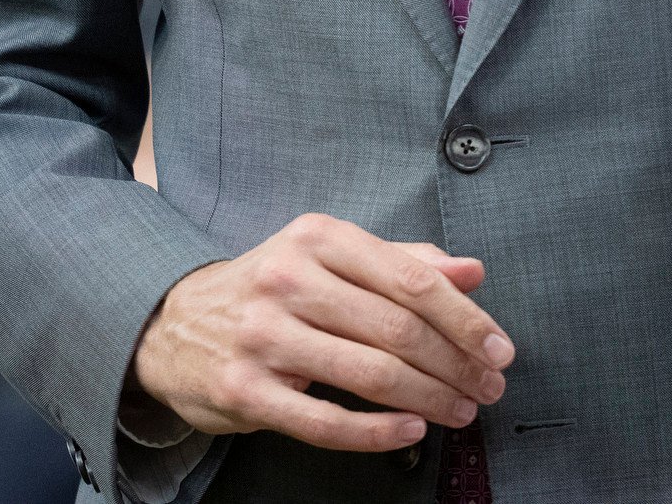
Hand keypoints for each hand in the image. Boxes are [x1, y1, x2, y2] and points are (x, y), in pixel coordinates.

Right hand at [126, 213, 514, 453]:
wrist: (171, 324)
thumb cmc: (270, 289)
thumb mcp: (329, 257)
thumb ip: (402, 261)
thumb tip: (472, 270)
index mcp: (317, 238)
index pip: (411, 278)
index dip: (465, 317)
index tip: (499, 346)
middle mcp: (287, 280)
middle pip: (397, 328)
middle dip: (456, 364)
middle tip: (490, 386)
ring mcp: (262, 337)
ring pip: (369, 374)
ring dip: (429, 398)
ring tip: (462, 410)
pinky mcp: (244, 390)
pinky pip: (325, 421)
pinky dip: (378, 432)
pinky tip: (411, 431)